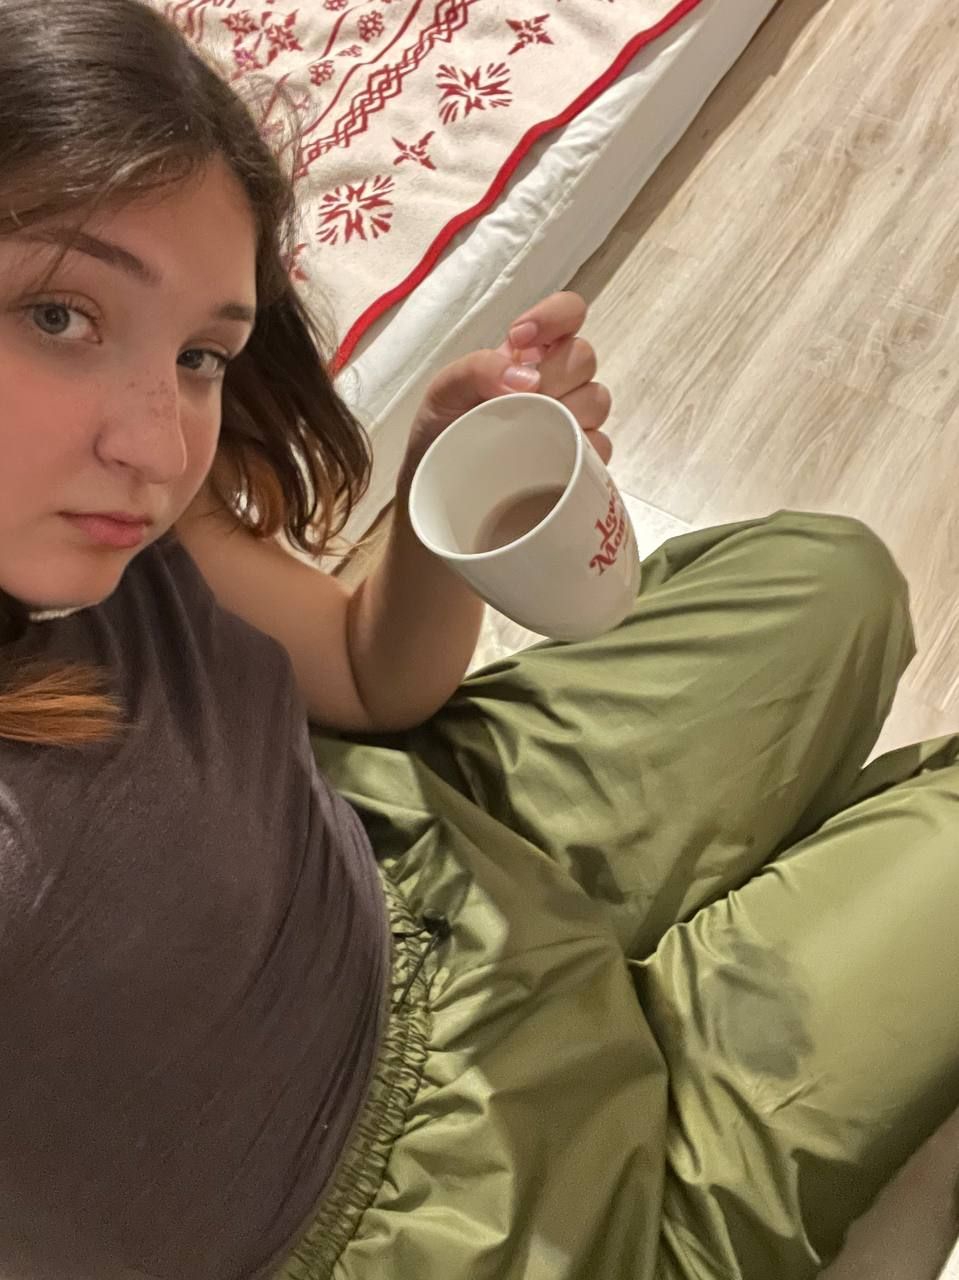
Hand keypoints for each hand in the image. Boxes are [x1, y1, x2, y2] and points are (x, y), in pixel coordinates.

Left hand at [400, 291, 612, 488]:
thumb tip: (529, 381)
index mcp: (527, 356)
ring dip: (567, 412)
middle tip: (519, 401)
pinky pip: (601, 445)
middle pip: (583, 356)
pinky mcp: (581, 459)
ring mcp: (571, 419)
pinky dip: (580, 450)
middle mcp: (555, 381)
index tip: (520, 339)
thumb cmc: (440, 434)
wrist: (436, 488)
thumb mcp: (443, 392)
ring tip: (531, 433)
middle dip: (552, 374)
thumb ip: (477, 369)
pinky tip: (552, 460)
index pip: (567, 313)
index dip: (556, 316)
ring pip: (597, 399)